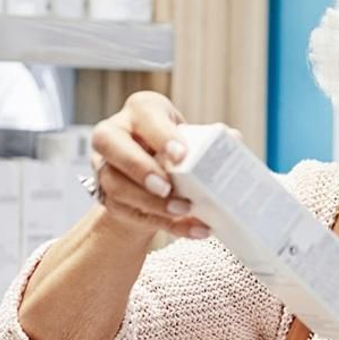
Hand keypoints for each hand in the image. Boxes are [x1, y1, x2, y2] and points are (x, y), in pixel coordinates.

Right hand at [89, 91, 220, 239]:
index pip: (143, 114)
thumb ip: (209, 139)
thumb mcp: (190, 137)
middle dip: (139, 168)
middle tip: (166, 187)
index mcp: (140, 110)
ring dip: (150, 202)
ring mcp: (105, 166)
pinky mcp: (109, 197)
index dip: (161, 135)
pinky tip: (193, 229)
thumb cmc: (175, 148)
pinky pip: (130, 213)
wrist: (153, 177)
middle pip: (109, 144)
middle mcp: (114, 134)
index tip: (182, 154)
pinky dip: (165, 224)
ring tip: (183, 210)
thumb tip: (233, 139)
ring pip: (115, 184)